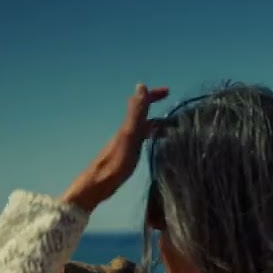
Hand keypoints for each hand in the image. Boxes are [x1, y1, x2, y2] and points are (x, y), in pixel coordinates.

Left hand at [60, 84, 169, 212]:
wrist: (96, 186)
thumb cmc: (115, 163)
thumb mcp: (129, 135)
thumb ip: (136, 112)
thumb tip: (141, 85)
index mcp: (128, 126)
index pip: (142, 104)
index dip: (153, 96)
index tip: (169, 91)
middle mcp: (126, 132)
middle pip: (143, 116)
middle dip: (157, 111)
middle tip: (176, 114)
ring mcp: (125, 144)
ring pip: (143, 129)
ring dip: (157, 126)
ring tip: (173, 131)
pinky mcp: (125, 156)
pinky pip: (142, 141)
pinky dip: (152, 138)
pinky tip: (156, 147)